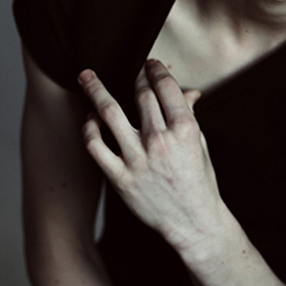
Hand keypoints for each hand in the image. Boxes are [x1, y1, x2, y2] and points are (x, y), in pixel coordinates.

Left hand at [78, 61, 225, 251]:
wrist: (194, 221)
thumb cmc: (199, 181)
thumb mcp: (199, 144)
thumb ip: (188, 115)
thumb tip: (187, 91)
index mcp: (185, 129)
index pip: (165, 86)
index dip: (154, 69)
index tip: (149, 64)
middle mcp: (160, 141)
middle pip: (140, 94)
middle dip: (133, 75)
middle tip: (127, 68)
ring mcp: (138, 160)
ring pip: (109, 113)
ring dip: (95, 89)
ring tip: (86, 76)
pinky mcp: (120, 178)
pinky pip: (96, 145)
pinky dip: (90, 127)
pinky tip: (91, 119)